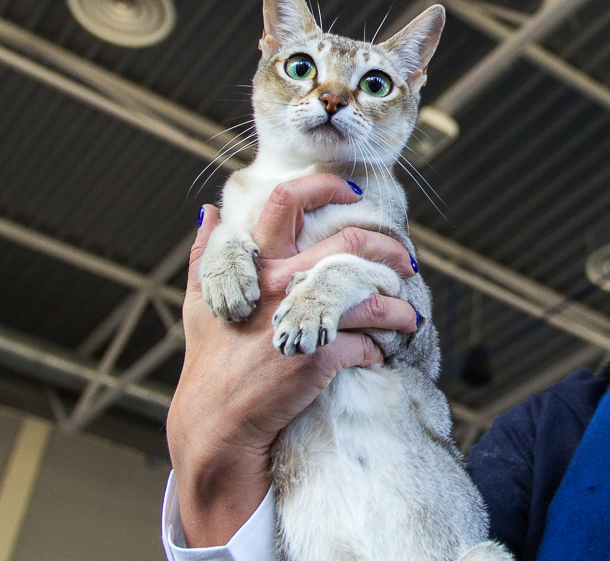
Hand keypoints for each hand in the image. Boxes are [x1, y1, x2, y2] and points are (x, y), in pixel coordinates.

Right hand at [167, 174, 418, 546]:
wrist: (215, 423)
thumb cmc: (210, 361)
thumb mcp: (201, 302)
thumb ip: (206, 255)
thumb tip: (209, 211)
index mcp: (254, 264)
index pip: (288, 201)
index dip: (327, 186)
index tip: (356, 192)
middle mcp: (279, 283)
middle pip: (351, 244)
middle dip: (391, 249)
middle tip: (407, 263)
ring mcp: (300, 319)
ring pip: (371, 298)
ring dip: (399, 307)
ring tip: (409, 317)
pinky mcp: (318, 357)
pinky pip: (367, 343)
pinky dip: (381, 347)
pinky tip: (382, 353)